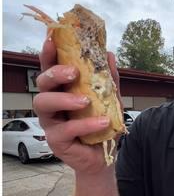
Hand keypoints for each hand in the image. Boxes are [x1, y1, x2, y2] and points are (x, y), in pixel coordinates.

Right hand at [33, 39, 119, 174]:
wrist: (104, 156)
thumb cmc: (101, 125)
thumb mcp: (109, 100)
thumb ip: (108, 79)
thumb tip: (109, 55)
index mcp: (62, 90)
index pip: (50, 68)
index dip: (48, 54)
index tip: (52, 39)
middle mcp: (52, 104)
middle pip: (41, 83)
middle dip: (55, 73)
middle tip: (74, 72)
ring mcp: (51, 122)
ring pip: (43, 104)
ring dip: (64, 99)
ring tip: (86, 101)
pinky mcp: (56, 140)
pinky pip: (65, 129)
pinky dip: (85, 124)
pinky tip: (102, 122)